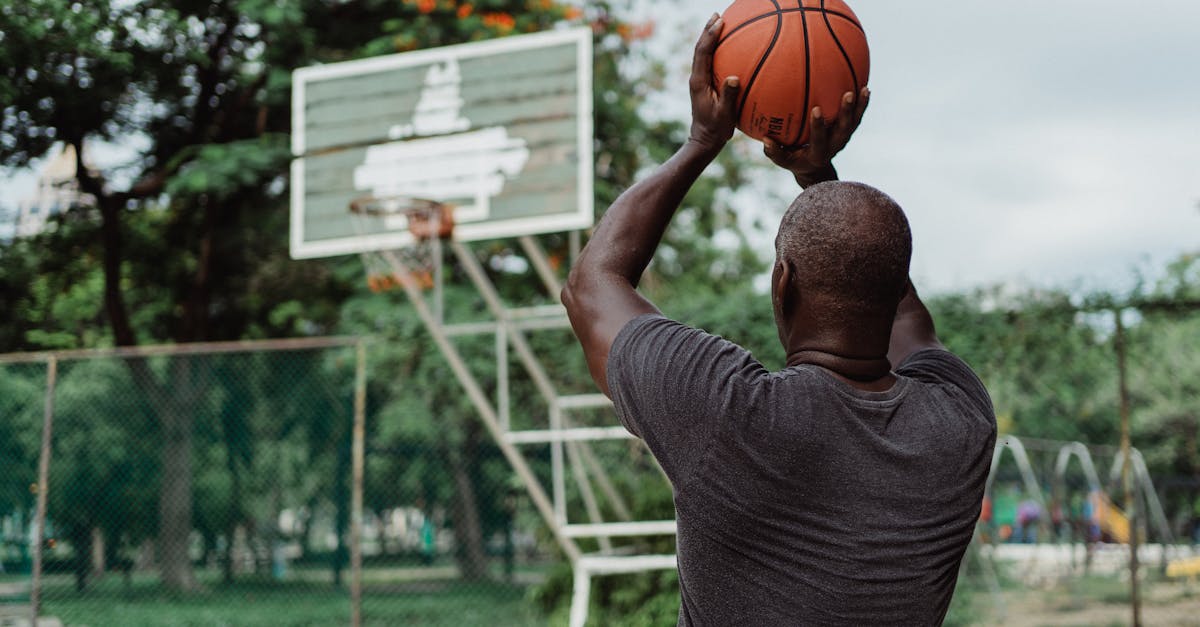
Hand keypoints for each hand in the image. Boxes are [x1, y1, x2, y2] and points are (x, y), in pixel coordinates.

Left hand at [688, 14, 739, 155]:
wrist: (704, 140)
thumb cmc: (715, 130)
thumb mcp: (725, 115)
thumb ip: (728, 97)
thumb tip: (733, 78)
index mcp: (699, 82)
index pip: (702, 53)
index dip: (710, 35)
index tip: (720, 22)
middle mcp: (696, 78)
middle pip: (700, 48)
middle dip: (708, 30)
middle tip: (717, 14)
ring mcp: (699, 81)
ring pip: (703, 54)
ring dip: (709, 37)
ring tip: (719, 22)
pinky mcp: (704, 84)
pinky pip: (709, 61)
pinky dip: (715, 49)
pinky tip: (726, 46)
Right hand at [763, 87, 869, 186]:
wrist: (815, 169)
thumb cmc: (795, 161)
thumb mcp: (783, 160)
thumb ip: (774, 152)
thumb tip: (765, 140)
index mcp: (818, 154)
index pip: (819, 140)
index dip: (819, 126)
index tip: (816, 109)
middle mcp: (834, 147)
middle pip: (843, 130)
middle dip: (846, 113)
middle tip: (848, 94)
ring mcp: (842, 139)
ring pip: (854, 123)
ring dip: (860, 107)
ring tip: (864, 89)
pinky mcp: (847, 132)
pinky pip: (857, 117)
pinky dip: (862, 104)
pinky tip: (865, 87)